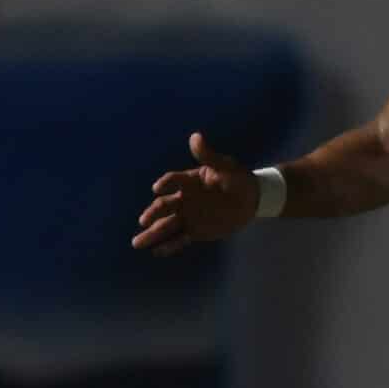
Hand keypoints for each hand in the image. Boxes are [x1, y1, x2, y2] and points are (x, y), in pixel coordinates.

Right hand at [133, 133, 258, 255]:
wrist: (252, 199)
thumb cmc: (238, 179)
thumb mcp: (227, 166)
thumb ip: (209, 156)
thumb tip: (196, 136)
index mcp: (189, 181)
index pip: (173, 181)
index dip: (166, 184)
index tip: (158, 189)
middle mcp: (184, 199)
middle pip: (164, 206)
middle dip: (153, 214)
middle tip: (143, 221)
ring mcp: (189, 216)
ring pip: (167, 226)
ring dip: (152, 234)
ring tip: (136, 243)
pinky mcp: (196, 231)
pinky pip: (180, 239)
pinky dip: (170, 245)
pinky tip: (156, 251)